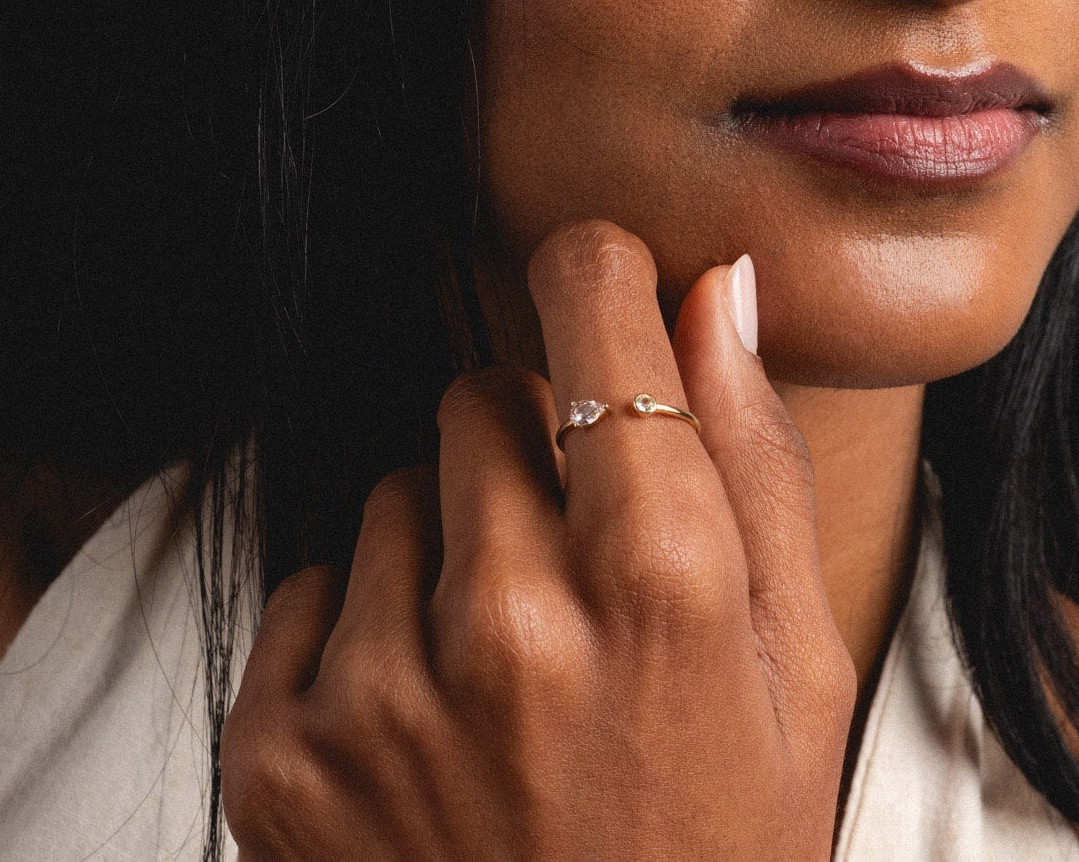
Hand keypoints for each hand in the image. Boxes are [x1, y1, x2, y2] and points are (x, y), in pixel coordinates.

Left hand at [221, 220, 856, 859]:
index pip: (588, 301)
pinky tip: (430, 728)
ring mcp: (378, 689)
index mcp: (658, 574)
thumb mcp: (798, 668)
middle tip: (577, 571)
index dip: (595, 274)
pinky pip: (310, 588)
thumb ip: (753, 458)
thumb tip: (718, 291)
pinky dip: (362, 633)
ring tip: (507, 671)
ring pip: (391, 491)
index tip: (601, 288)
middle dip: (530, 449)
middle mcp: (507, 615)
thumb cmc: (724, 849)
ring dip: (445, 547)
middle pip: (479, 395)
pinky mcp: (279, 755)